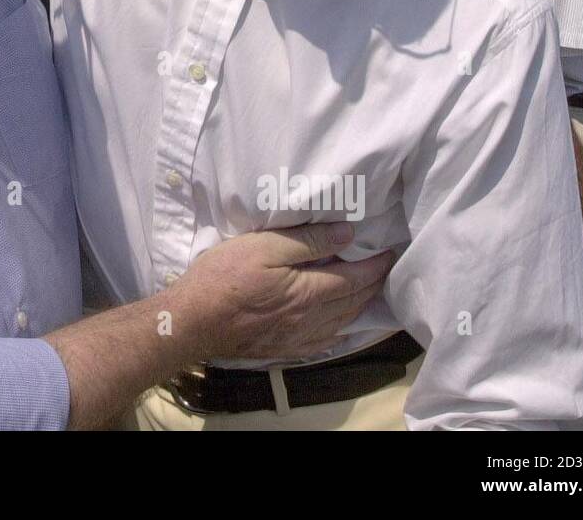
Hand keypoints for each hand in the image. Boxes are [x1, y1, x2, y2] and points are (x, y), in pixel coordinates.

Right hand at [170, 221, 394, 362]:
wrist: (193, 321)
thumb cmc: (224, 277)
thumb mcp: (263, 246)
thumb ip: (307, 241)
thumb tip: (347, 235)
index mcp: (308, 292)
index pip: (354, 279)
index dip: (375, 266)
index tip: (390, 252)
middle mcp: (310, 319)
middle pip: (352, 302)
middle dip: (373, 285)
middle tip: (385, 269)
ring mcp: (296, 337)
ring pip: (341, 323)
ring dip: (360, 307)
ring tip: (370, 293)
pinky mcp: (281, 348)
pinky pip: (322, 342)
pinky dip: (339, 332)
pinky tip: (339, 328)